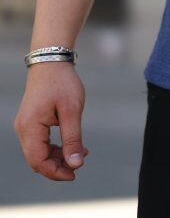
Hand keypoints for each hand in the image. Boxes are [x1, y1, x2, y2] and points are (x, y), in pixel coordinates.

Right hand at [13, 62, 89, 180]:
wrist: (52, 60)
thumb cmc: (62, 82)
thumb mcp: (72, 110)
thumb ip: (73, 138)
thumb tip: (76, 164)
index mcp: (30, 127)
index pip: (38, 161)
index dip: (55, 172)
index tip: (75, 173)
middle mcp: (23, 129)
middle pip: (37, 159)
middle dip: (57, 166)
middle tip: (79, 165)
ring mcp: (26, 125)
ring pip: (39, 152)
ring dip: (58, 156)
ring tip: (81, 153)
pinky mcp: (31, 121)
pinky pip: (40, 142)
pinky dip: (55, 147)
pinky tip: (73, 145)